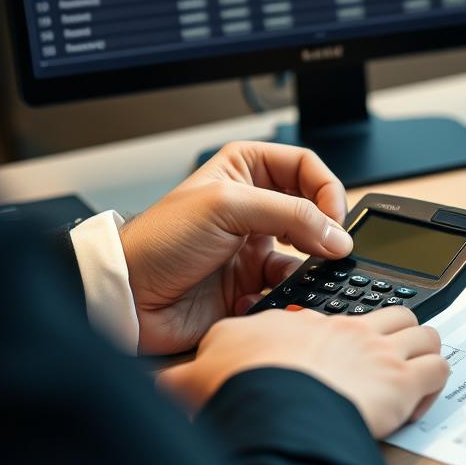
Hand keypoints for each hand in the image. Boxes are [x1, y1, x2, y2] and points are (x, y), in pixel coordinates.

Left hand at [119, 141, 352, 354]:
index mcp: (244, 169)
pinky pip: (287, 287)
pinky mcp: (251, 284)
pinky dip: (284, 293)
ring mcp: (253, 246)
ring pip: (307, 252)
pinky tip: (263, 294)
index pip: (306, 166)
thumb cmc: (158, 241)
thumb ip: (291, 214)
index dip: (326, 188)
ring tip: (305, 273)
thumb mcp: (228, 207)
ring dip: (309, 265)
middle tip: (330, 245)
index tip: (333, 216)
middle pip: (313, 208)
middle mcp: (253, 206)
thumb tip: (337, 235)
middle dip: (325, 228)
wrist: (128, 298)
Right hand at [157, 306, 450, 436]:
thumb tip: (161, 382)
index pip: (324, 316)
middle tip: (381, 355)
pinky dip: (435, 380)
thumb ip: (185, 374)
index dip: (330, 333)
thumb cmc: (243, 387)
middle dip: (390, 330)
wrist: (275, 401)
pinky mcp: (403, 377)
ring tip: (409, 370)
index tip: (325, 349)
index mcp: (298, 323)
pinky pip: (437, 369)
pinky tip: (420, 396)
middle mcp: (342, 328)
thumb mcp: (199, 372)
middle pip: (385, 312)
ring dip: (419, 350)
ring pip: (420, 331)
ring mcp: (376, 349)